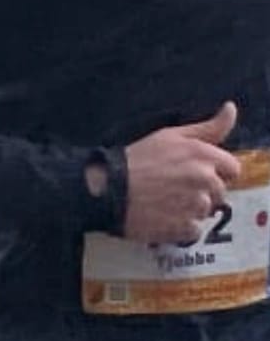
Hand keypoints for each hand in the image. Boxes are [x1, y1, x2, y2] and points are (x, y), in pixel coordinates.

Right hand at [122, 102, 240, 242]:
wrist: (107, 190)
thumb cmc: (136, 160)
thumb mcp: (170, 136)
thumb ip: (207, 127)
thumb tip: (230, 108)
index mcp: (204, 156)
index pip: (232, 169)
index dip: (216, 173)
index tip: (195, 175)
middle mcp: (205, 180)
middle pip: (220, 192)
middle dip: (203, 192)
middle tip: (175, 190)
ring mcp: (195, 206)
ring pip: (206, 212)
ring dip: (191, 210)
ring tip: (166, 204)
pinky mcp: (183, 228)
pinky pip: (194, 231)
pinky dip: (181, 228)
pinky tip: (164, 219)